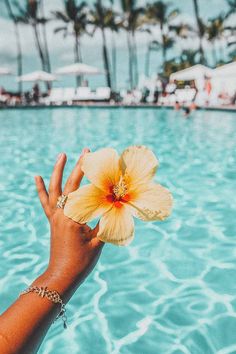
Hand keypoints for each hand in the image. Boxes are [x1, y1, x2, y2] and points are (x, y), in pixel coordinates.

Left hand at [34, 149, 103, 293]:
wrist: (62, 276)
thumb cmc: (82, 261)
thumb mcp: (98, 242)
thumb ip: (106, 222)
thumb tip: (117, 206)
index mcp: (73, 218)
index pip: (83, 190)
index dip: (90, 175)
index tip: (99, 161)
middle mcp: (61, 214)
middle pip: (69, 185)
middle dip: (78, 166)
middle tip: (85, 151)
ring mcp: (55, 217)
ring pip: (54, 189)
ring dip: (57, 171)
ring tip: (62, 155)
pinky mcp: (52, 221)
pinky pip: (45, 202)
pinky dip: (40, 188)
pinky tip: (37, 177)